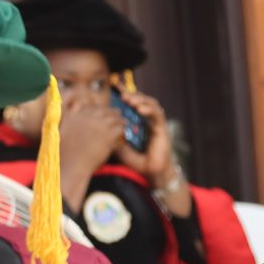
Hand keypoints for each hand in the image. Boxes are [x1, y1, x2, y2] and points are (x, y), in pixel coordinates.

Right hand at [59, 104, 125, 212]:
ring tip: (122, 123)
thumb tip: (73, 106)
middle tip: (116, 115)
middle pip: (104, 110)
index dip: (98, 110)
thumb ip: (67, 116)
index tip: (101, 114)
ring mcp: (99, 125)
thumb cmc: (63, 153)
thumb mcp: (60, 130)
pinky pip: (120, 127)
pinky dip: (123, 129)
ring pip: (114, 117)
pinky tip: (123, 133)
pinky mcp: (108, 134)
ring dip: (119, 119)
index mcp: (75, 115)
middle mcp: (87, 117)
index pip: (91, 107)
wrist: (70, 166)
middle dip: (110, 112)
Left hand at [115, 90, 191, 216]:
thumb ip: (114, 139)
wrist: (151, 173)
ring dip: (140, 100)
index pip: (132, 105)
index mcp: (138, 123)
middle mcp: (148, 121)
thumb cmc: (137, 162)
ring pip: (151, 104)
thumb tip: (101, 130)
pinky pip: (157, 115)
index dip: (126, 96)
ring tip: (129, 100)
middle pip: (142, 101)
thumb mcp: (121, 149)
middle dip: (133, 95)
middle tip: (121, 93)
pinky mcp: (162, 129)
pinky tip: (139, 109)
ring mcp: (156, 124)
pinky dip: (148, 110)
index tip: (116, 89)